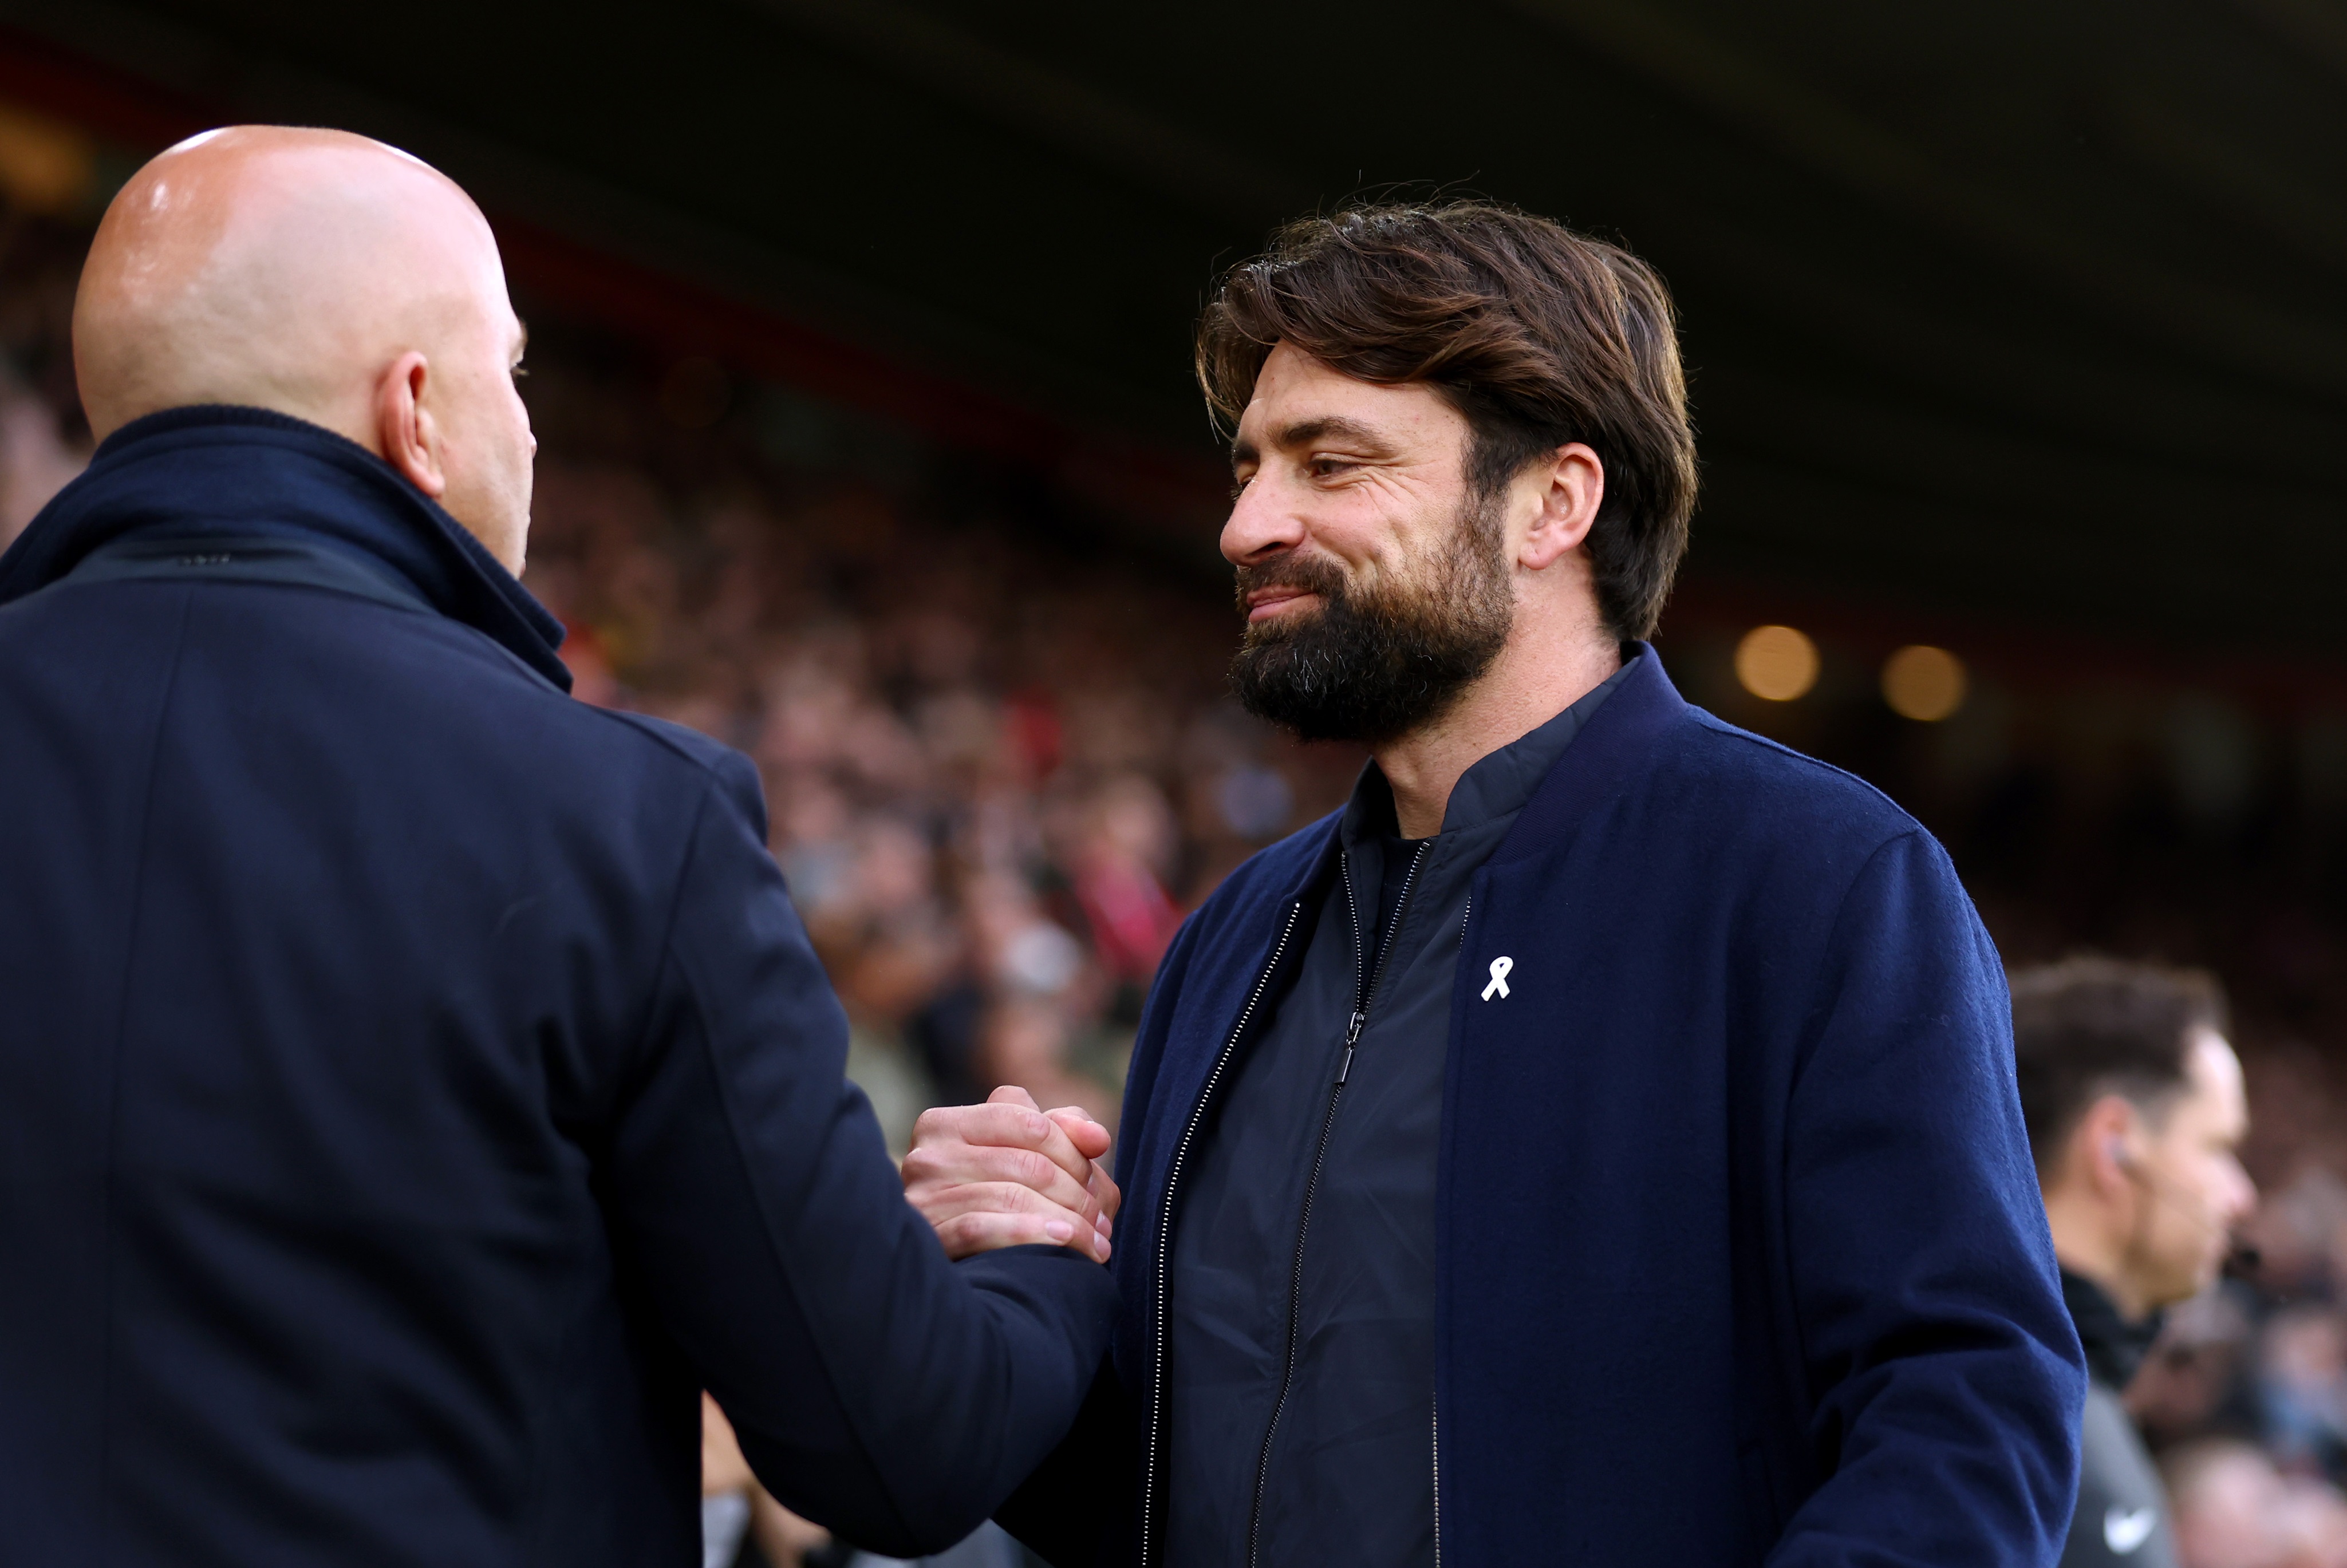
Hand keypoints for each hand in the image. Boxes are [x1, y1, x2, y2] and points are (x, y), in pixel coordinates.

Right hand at [903, 1085, 1119, 1262]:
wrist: (951, 1275)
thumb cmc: (1000, 1200)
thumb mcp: (1031, 1157)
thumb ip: (1067, 1132)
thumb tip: (1098, 1138)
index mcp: (950, 1123)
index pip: (1030, 1122)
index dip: (1073, 1153)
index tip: (1096, 1185)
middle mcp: (928, 1153)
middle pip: (1026, 1162)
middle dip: (1077, 1194)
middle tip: (1103, 1224)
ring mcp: (923, 1194)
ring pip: (1010, 1195)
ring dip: (1067, 1222)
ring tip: (1096, 1245)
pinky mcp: (927, 1234)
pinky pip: (982, 1228)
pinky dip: (1030, 1234)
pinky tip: (1063, 1244)